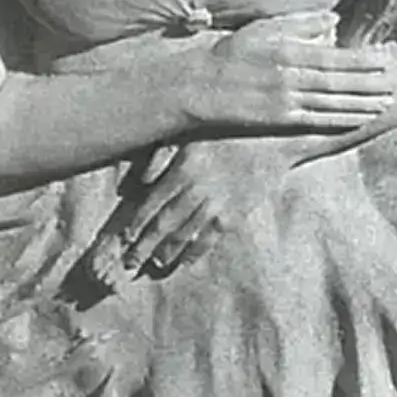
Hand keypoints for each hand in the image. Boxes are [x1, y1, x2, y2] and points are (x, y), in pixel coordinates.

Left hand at [97, 136, 294, 282]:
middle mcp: (195, 191)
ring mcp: (215, 206)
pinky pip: (209, 239)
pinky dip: (195, 252)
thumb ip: (163, 155)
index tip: (123, 238)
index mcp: (182, 170)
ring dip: (166, 252)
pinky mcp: (233, 216)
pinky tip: (184, 262)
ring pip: (184, 234)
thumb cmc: (228, 133)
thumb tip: (142, 179)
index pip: (152, 203)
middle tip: (129, 263)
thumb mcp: (191, 134)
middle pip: (163, 224)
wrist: (272, 142)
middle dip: (144, 245)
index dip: (135, 223)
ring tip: (154, 263)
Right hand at [183, 10, 393, 136]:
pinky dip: (341, 120)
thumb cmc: (232, 53)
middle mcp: (290, 76)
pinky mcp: (279, 120)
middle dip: (370, 84)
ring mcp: (285, 100)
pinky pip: (317, 121)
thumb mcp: (263, 28)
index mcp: (288, 50)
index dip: (363, 60)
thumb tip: (334, 18)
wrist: (200, 86)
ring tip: (386, 103)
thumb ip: (300, 23)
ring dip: (362, 104)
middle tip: (396, 83)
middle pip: (339, 81)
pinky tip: (360, 120)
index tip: (386, 60)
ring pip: (333, 102)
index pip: (335, 56)